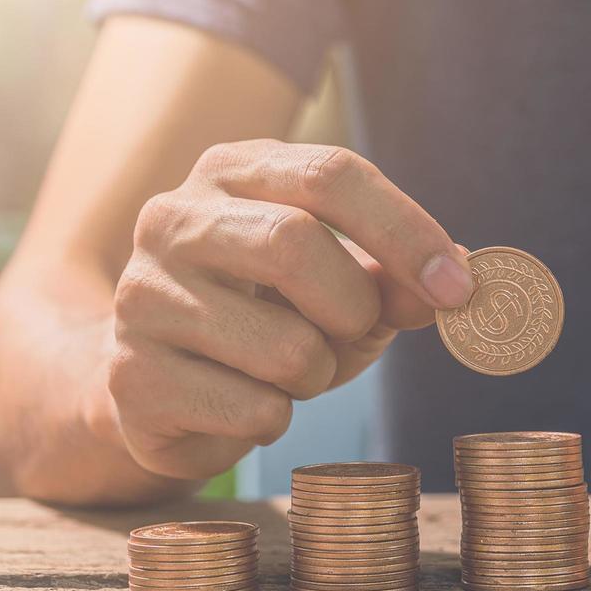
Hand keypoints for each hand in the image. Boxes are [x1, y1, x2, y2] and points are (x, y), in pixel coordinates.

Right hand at [107, 140, 472, 479]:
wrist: (159, 382)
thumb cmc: (271, 317)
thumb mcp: (346, 287)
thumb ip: (398, 280)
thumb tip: (456, 283)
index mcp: (236, 171)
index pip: (331, 173)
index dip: (406, 231)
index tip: (459, 288)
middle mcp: (174, 218)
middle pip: (294, 243)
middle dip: (354, 304)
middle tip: (358, 329)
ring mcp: (143, 296)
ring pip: (284, 346)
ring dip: (318, 372)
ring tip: (292, 369)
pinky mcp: (131, 378)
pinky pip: (254, 411)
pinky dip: (277, 418)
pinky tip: (246, 402)